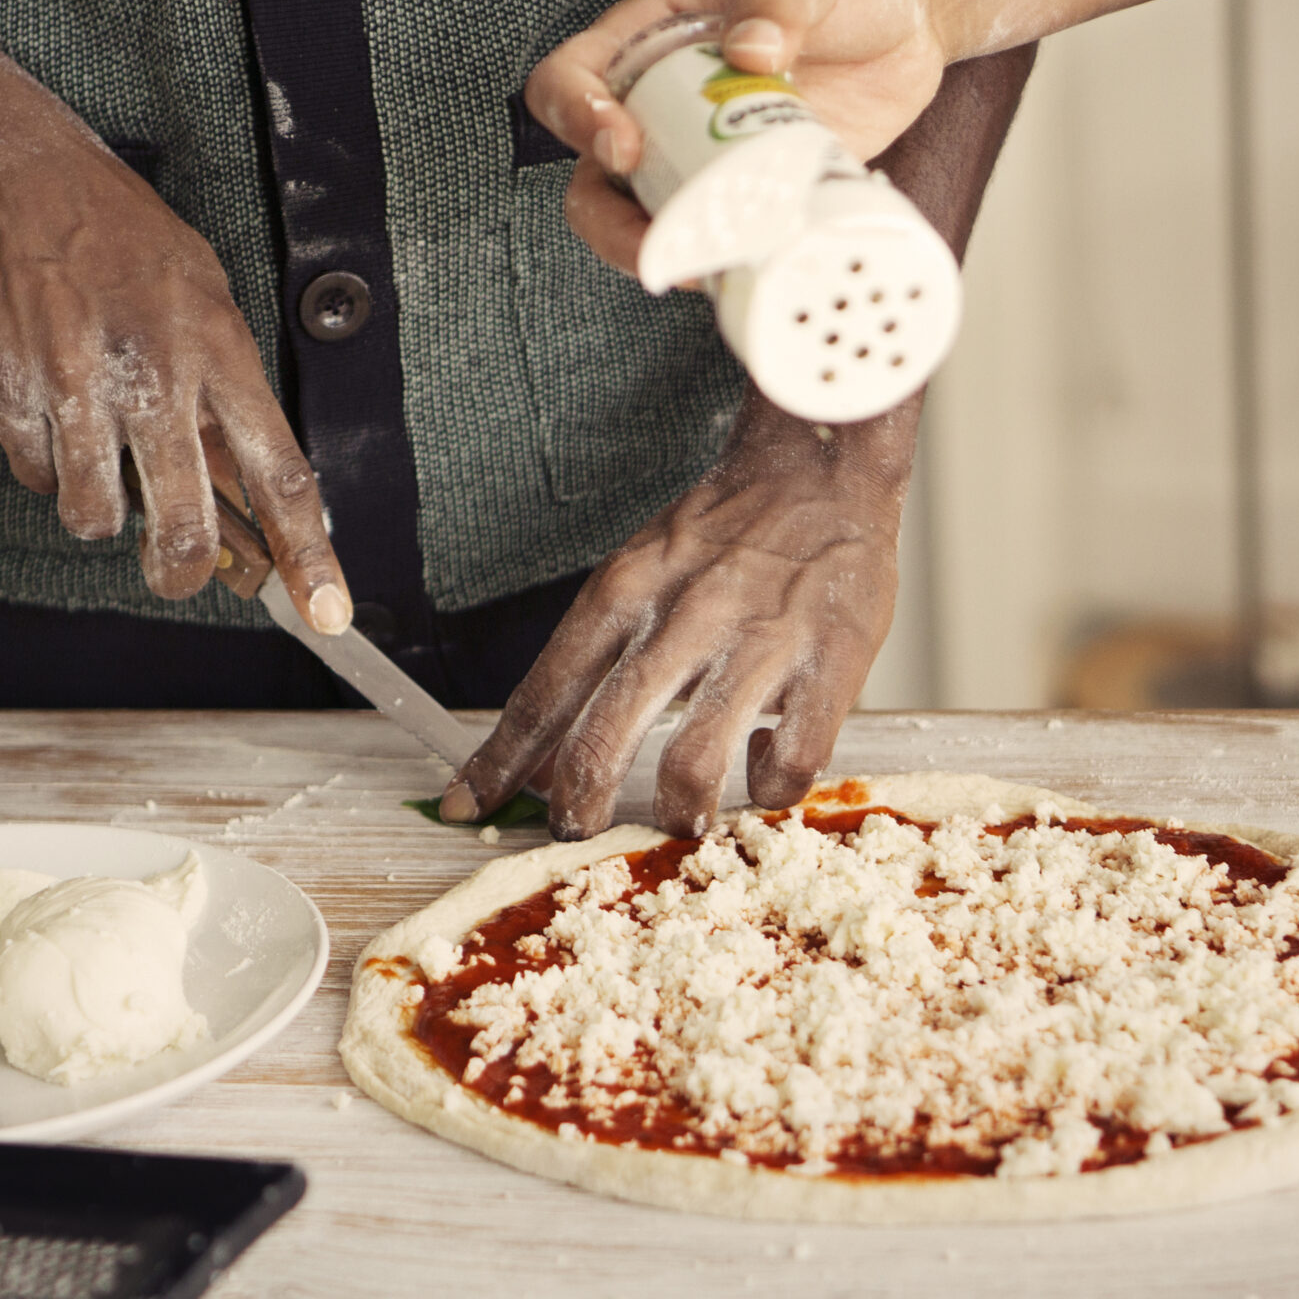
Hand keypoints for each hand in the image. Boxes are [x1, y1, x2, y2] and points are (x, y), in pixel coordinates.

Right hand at [0, 100, 350, 628]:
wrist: (17, 174)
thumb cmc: (124, 239)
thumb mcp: (203, 299)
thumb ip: (226, 400)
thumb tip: (251, 499)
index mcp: (220, 351)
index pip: (282, 476)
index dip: (308, 556)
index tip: (325, 614)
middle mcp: (153, 377)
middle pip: (183, 528)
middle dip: (180, 573)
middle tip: (175, 574)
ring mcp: (73, 388)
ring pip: (92, 517)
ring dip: (96, 508)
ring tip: (92, 446)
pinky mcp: (5, 391)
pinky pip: (32, 475)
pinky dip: (42, 459)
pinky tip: (45, 399)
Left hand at [444, 396, 912, 840]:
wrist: (821, 465)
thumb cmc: (724, 530)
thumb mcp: (636, 572)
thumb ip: (591, 660)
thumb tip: (539, 753)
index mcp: (623, 592)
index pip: (543, 694)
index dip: (499, 763)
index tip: (468, 805)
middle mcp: (683, 617)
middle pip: (602, 737)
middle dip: (578, 806)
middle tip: (578, 834)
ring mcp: (759, 641)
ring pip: (694, 761)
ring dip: (678, 813)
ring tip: (682, 820)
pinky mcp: (831, 662)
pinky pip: (792, 758)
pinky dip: (771, 784)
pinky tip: (764, 767)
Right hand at [527, 0, 953, 277]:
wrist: (910, 24)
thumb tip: (750, 51)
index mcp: (651, 40)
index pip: (571, 79)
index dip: (577, 117)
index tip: (623, 145)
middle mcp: (661, 107)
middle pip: (594, 180)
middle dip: (612, 224)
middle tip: (662, 240)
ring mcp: (702, 161)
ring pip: (648, 226)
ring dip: (668, 258)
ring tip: (710, 267)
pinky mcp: (751, 201)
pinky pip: (720, 244)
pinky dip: (730, 266)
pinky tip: (759, 266)